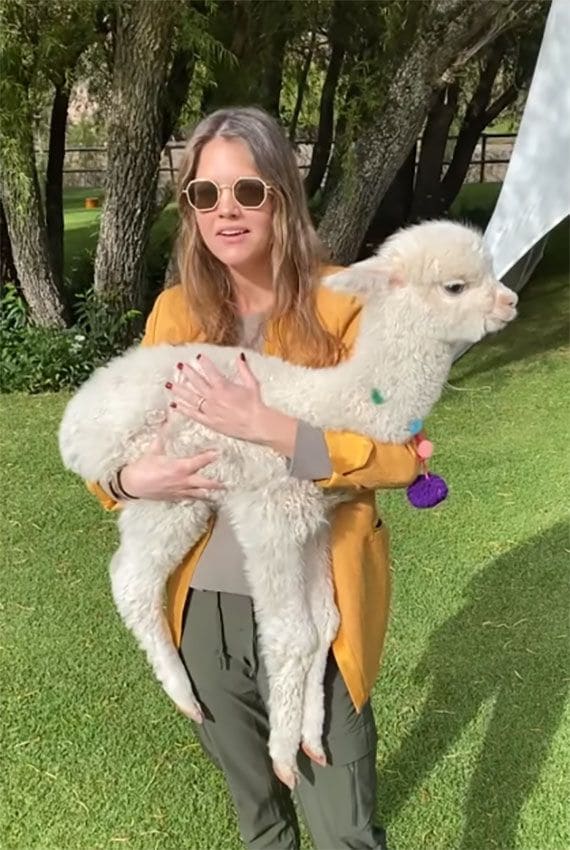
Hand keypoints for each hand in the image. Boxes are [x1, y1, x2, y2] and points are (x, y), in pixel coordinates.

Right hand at [119, 427, 223, 500]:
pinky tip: (204, 497)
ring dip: (211, 492)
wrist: (131, 485)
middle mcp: (184, 481)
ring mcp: (180, 491)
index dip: (212, 457)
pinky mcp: (175, 497)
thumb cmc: (142, 467)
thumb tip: (168, 417)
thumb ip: (163, 433)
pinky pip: (190, 498)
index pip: (201, 462)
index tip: (221, 452)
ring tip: (222, 492)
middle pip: (207, 483)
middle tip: (230, 481)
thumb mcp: (154, 449)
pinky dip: (199, 497)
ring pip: (201, 494)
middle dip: (219, 483)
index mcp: (180, 467)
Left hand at [168, 353, 298, 455]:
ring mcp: (210, 410)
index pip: (210, 371)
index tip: (198, 357)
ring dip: (179, 390)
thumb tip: (240, 356)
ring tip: (169, 384)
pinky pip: (193, 414)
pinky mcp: (209, 422)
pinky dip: (183, 409)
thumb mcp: (252, 383)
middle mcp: (214, 397)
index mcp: (223, 387)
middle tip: (179, 366)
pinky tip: (174, 405)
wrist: (257, 424)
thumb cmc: (255, 404)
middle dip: (188, 373)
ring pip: (191, 398)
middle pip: (196, 383)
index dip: (203, 363)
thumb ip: (244, 369)